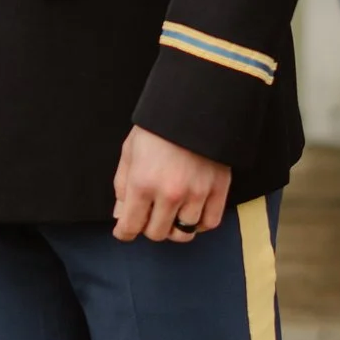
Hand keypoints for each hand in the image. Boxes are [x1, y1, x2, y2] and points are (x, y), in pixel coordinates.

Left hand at [112, 125, 234, 242]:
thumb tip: (120, 216)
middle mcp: (169, 194)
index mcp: (142, 183)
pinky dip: (199, 224)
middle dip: (148, 227)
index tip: (124, 231)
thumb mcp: (130, 151)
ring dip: (174, 227)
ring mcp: (196, 194)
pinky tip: (192, 213)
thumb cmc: (157, 127)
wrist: (195, 105)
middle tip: (149, 215)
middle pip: (157, 233)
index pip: (130, 226)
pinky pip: (209, 223)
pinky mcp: (218, 190)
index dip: (124, 232)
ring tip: (171, 214)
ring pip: (183, 233)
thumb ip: (122, 186)